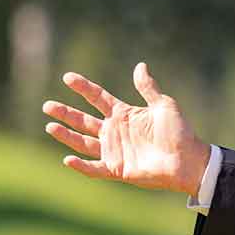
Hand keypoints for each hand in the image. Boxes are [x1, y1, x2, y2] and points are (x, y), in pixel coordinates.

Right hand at [43, 62, 210, 194]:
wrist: (187, 161)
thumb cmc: (179, 132)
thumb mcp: (164, 105)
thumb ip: (148, 88)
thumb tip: (140, 66)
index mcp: (123, 114)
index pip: (97, 98)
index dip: (82, 87)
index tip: (67, 77)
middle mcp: (113, 131)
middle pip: (83, 120)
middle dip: (65, 113)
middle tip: (47, 105)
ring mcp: (113, 151)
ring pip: (82, 142)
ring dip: (66, 135)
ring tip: (50, 126)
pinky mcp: (116, 169)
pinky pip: (94, 167)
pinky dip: (81, 165)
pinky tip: (68, 159)